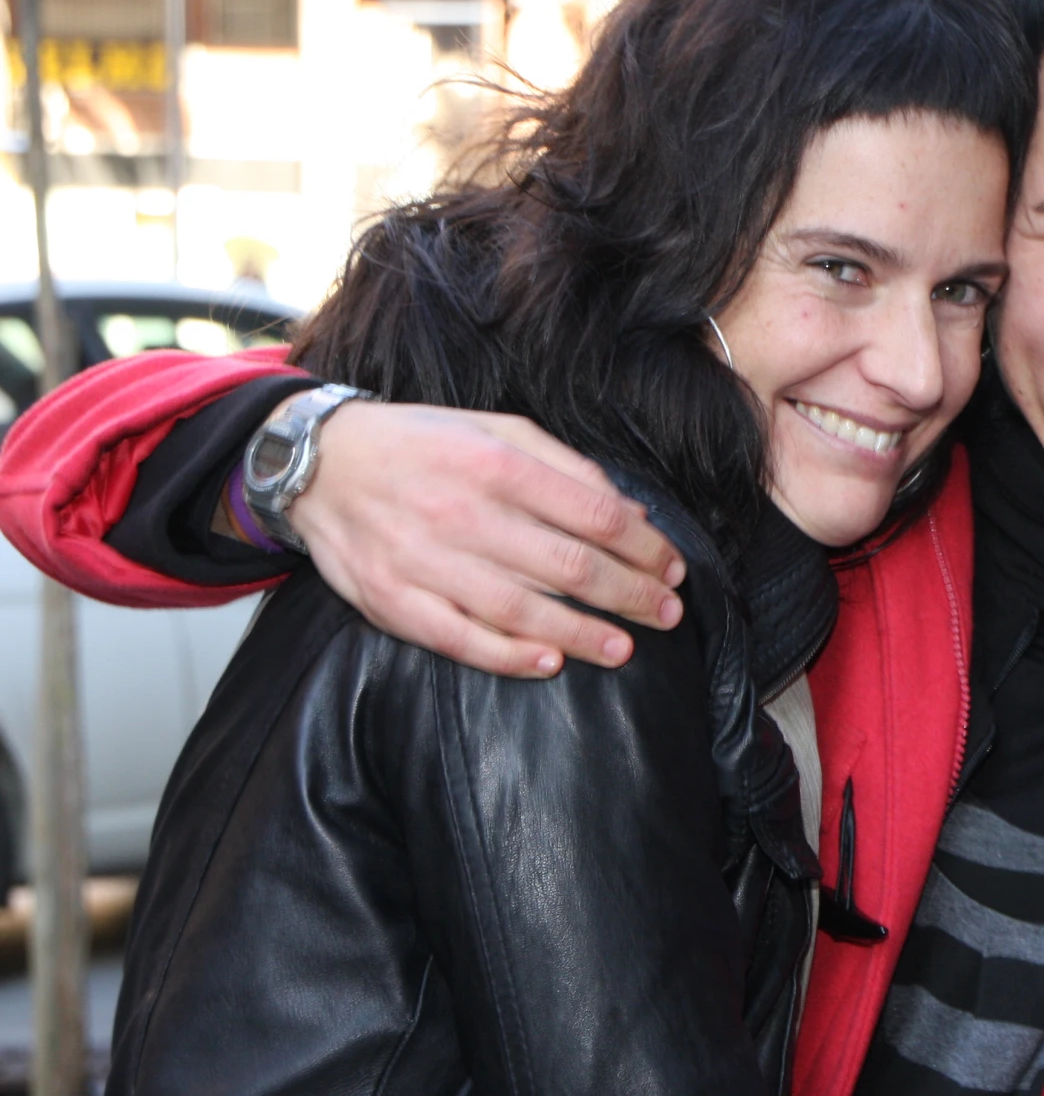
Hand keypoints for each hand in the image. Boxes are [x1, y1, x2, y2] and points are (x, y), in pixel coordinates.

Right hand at [286, 401, 686, 676]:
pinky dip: (508, 656)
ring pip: (522, 609)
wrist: (319, 462)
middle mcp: (463, 513)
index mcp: (496, 464)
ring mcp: (425, 561)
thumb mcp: (497, 430)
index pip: (594, 514)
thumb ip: (566, 468)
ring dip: (583, 635)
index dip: (644, 547)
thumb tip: (630, 512)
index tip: (673, 567)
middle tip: (667, 613)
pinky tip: (549, 665)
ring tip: (625, 649)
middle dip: (631, 594)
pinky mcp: (392, 600)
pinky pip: (459, 638)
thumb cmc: (423, 446)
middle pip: (570, 566)